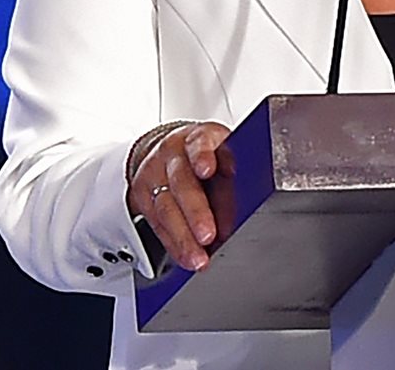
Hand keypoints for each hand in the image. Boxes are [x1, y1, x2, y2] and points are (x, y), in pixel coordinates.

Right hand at [126, 121, 233, 271]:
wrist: (169, 149)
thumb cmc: (206, 152)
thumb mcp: (221, 148)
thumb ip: (233, 168)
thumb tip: (251, 199)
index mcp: (199, 137)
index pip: (199, 142)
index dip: (202, 154)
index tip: (207, 170)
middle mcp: (173, 154)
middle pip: (181, 181)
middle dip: (195, 211)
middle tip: (208, 235)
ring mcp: (155, 175)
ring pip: (166, 208)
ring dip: (183, 237)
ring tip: (198, 258)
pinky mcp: (143, 197)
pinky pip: (157, 224)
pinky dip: (174, 245)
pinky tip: (186, 257)